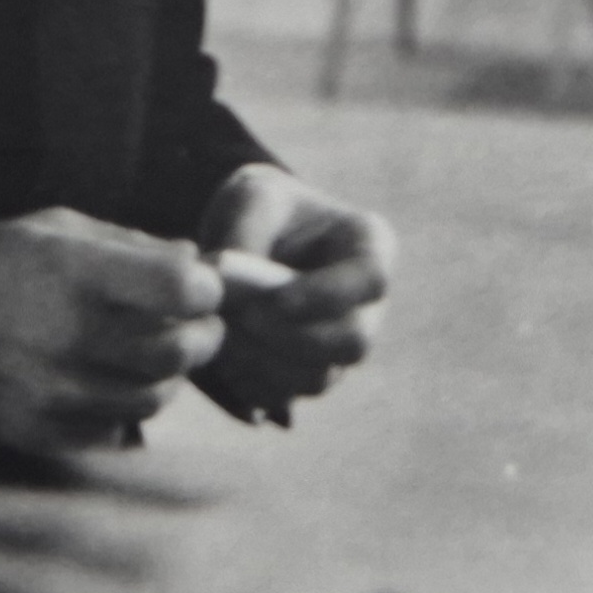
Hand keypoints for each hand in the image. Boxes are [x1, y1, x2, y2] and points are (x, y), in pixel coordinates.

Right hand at [0, 209, 227, 454]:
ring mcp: (46, 391)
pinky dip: (123, 410)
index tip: (201, 288)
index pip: (178, 288)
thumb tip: (194, 261)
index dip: (204, 288)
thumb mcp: (51, 228)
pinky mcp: (33, 433)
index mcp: (68, 269)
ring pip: (151, 398)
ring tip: (154, 356)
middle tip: (200, 327)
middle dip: (203, 337)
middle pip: (175, 351)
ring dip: (168, 377)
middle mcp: (60, 333)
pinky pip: (112, 432)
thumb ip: (128, 245)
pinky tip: (107, 385)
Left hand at [196, 168, 395, 420]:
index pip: (370, 281)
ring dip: (265, 363)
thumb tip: (225, 277)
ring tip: (222, 332)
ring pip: (319, 377)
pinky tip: (223, 353)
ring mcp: (340, 346)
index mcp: (370, 248)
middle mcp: (366, 306)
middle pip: (353, 342)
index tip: (277, 298)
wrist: (247, 239)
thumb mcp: (252, 196)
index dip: (327, 296)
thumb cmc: (261, 208)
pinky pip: (288, 396)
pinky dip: (250, 381)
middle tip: (240, 317)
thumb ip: (244, 229)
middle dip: (291, 337)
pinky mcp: (308, 374)